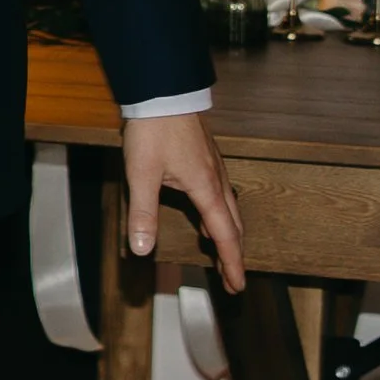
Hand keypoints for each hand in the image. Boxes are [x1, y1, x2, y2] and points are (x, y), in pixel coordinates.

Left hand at [124, 109, 245, 292]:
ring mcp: (214, 169)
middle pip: (232, 225)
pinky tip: (208, 215)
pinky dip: (220, 214)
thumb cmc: (153, 132)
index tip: (237, 285)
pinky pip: (220, 194)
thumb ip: (142, 213)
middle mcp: (216, 181)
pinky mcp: (206, 159)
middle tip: (233, 278)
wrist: (163, 94)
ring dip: (228, 234)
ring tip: (223, 253)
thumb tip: (142, 249)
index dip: (231, 263)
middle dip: (233, 254)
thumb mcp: (142, 175)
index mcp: (206, 189)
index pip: (224, 236)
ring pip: (229, 209)